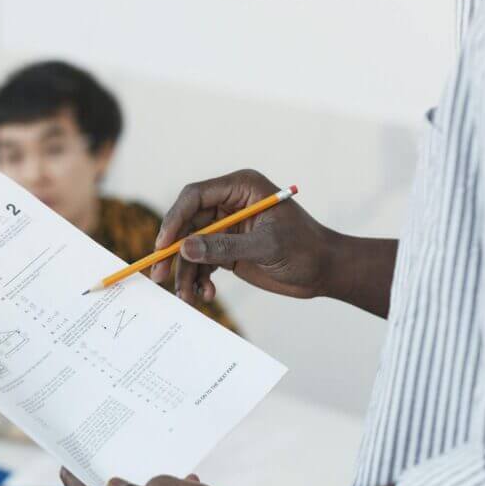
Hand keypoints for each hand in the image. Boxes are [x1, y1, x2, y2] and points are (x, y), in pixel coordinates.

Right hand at [151, 169, 338, 304]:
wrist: (324, 271)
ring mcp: (226, 227)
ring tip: (188, 297)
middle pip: (186, 224)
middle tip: (159, 275)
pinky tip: (206, 295)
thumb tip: (185, 248)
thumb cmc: (305, 250)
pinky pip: (202, 262)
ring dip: (186, 273)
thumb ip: (224, 247)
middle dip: (173, 252)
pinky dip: (199, 280)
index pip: (195, 196)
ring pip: (191, 247)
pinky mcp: (226, 248)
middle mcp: (229, 204)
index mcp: (241, 188)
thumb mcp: (265, 247)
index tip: (164, 245)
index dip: (175, 219)